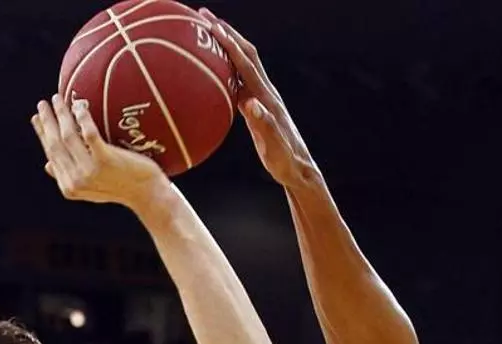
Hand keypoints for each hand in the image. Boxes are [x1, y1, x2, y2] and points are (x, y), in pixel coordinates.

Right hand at [31, 94, 166, 207]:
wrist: (148, 195)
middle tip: (43, 104)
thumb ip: (70, 178)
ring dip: (60, 115)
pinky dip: (82, 118)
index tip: (37, 119)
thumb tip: (47, 164)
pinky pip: (89, 134)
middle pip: (55, 144)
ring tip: (58, 99)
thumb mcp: (93, 188)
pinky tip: (80, 106)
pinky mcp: (106, 160)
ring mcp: (90, 171)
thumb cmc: (123, 188)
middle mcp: (76, 180)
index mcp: (69, 187)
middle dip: (47, 122)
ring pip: (68, 137)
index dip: (42, 135)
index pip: (51, 155)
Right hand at [198, 9, 319, 188]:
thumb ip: (264, 125)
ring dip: (228, 44)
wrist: (298, 169)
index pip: (246, 64)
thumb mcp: (274, 146)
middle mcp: (266, 93)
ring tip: (207, 30)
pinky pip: (240, 79)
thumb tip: (251, 104)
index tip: (211, 25)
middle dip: (227, 32)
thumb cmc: (285, 161)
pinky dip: (227, 66)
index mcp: (267, 99)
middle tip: (204, 15)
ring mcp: (263, 98)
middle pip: (247, 54)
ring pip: (244, 63)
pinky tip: (214, 66)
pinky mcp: (259, 106)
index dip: (229, 44)